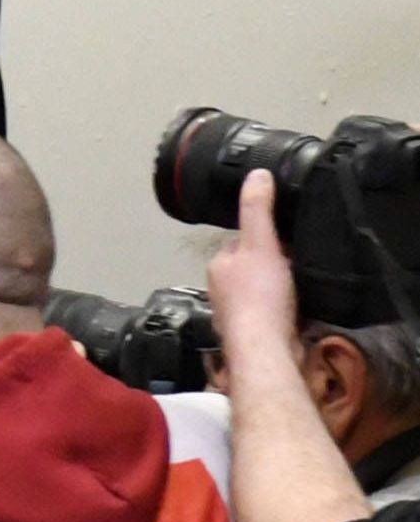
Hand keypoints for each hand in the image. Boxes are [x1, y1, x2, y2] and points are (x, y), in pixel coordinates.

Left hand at [207, 170, 300, 369]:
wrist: (266, 347)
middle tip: (300, 264)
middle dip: (276, 265)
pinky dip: (289, 309)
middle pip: (255, 267)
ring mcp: (238, 312)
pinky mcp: (257, 332)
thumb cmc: (260, 295)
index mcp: (219, 265)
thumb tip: (257, 174)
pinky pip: (276, 313)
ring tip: (302, 285)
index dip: (267, 238)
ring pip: (265, 291)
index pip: (243, 242)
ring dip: (283, 288)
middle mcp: (222, 289)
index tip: (288, 239)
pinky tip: (303, 309)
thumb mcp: (261, 243)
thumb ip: (258, 210)